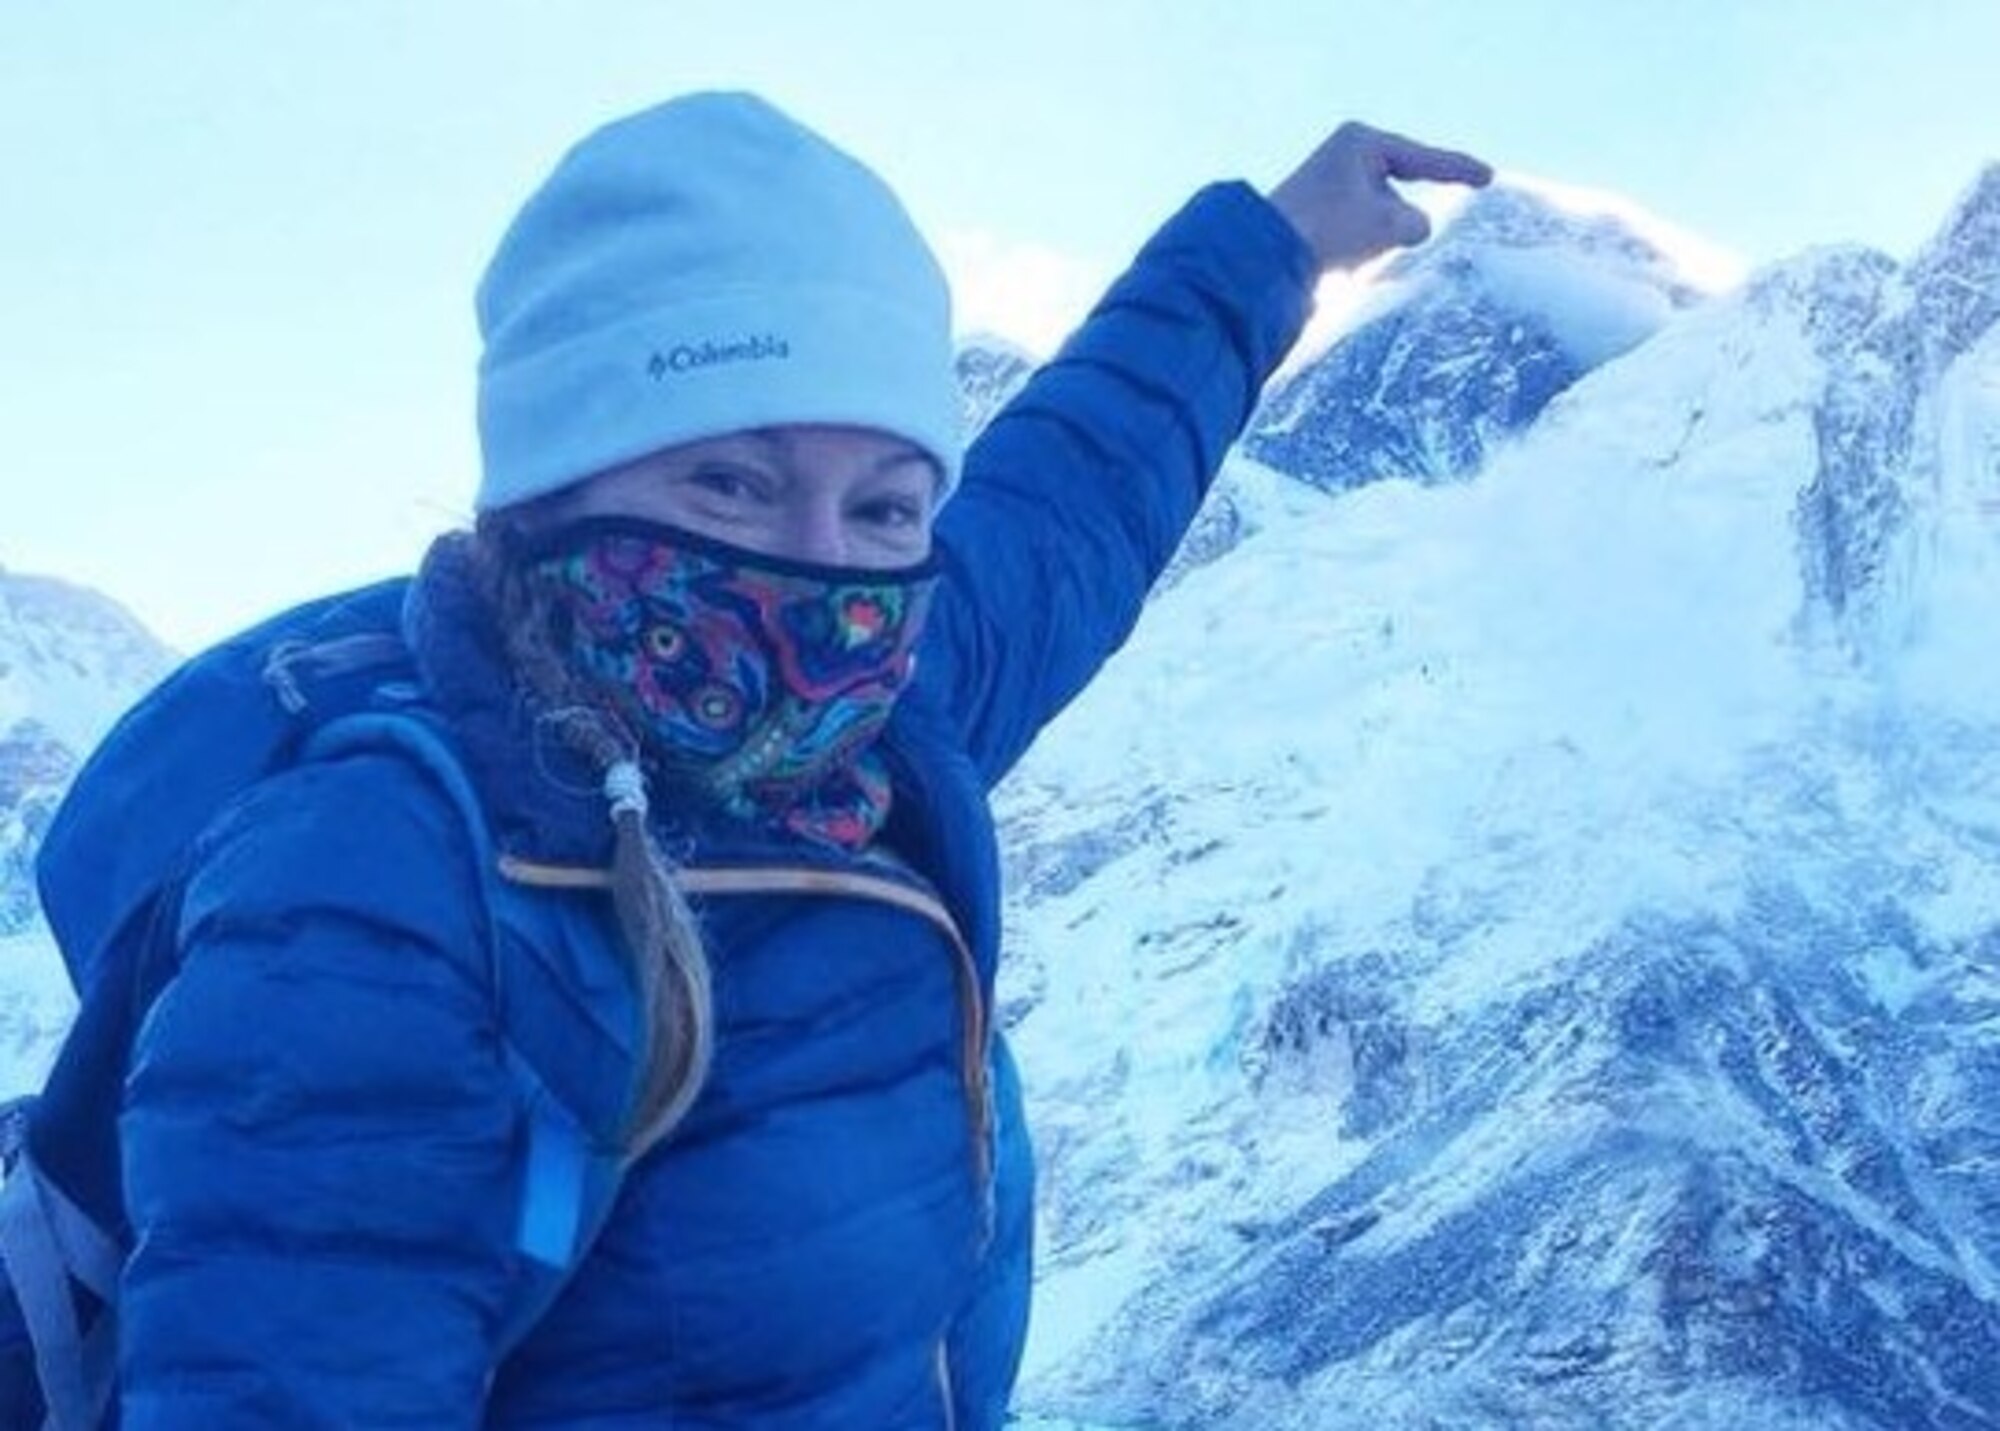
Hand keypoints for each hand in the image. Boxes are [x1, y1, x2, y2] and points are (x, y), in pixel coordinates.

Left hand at [1267, 122, 1491, 271]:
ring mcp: (1328, 186)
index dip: (1458, 169)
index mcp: (1361, 144)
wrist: (1265, 260)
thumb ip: (1416, 222)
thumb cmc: (1327, 231)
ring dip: (1380, 237)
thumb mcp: (1388, 224)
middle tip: (1397, 239)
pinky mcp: (1316, 217)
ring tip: (1356, 256)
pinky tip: (1348, 265)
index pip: (1422, 158)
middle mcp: (1343, 158)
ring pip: (1378, 215)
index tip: (1488, 178)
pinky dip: (1363, 247)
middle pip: (1398, 187)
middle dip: (1403, 217)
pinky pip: (1356, 231)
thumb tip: (1415, 228)